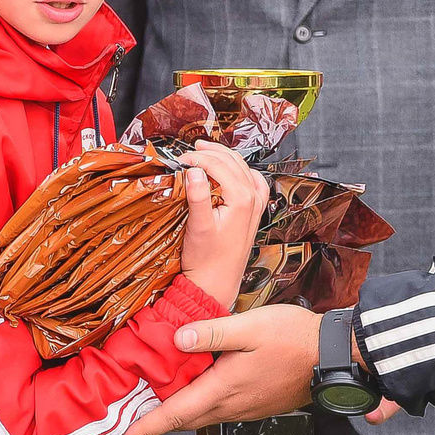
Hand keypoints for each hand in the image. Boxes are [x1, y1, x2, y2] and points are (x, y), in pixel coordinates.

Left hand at [117, 303, 321, 434]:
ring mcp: (246, 408)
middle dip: (155, 424)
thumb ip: (213, 333)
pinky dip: (199, 407)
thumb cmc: (293, 338)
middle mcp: (232, 405)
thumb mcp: (250, 327)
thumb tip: (177, 339)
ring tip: (154, 407)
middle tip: (128, 422)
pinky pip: (219, 411)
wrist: (333, 356)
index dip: (146, 427)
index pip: (175, 413)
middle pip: (184, 420)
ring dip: (177, 415)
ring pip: (202, 416)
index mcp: (223, 388)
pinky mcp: (257, 405)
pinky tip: (196, 391)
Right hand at [175, 142, 271, 308]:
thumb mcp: (198, 226)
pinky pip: (253, 182)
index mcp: (241, 198)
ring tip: (206, 152)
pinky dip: (240, 171)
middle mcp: (253, 199)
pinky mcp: (252, 213)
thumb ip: (197, 196)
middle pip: (232, 162)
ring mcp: (255, 205)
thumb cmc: (207, 260)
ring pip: (243, 168)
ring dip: (224, 157)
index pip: (217, 165)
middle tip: (190, 151)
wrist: (217, 283)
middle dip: (210, 152)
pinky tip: (232, 171)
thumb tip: (193, 170)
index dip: (196, 158)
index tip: (179, 160)